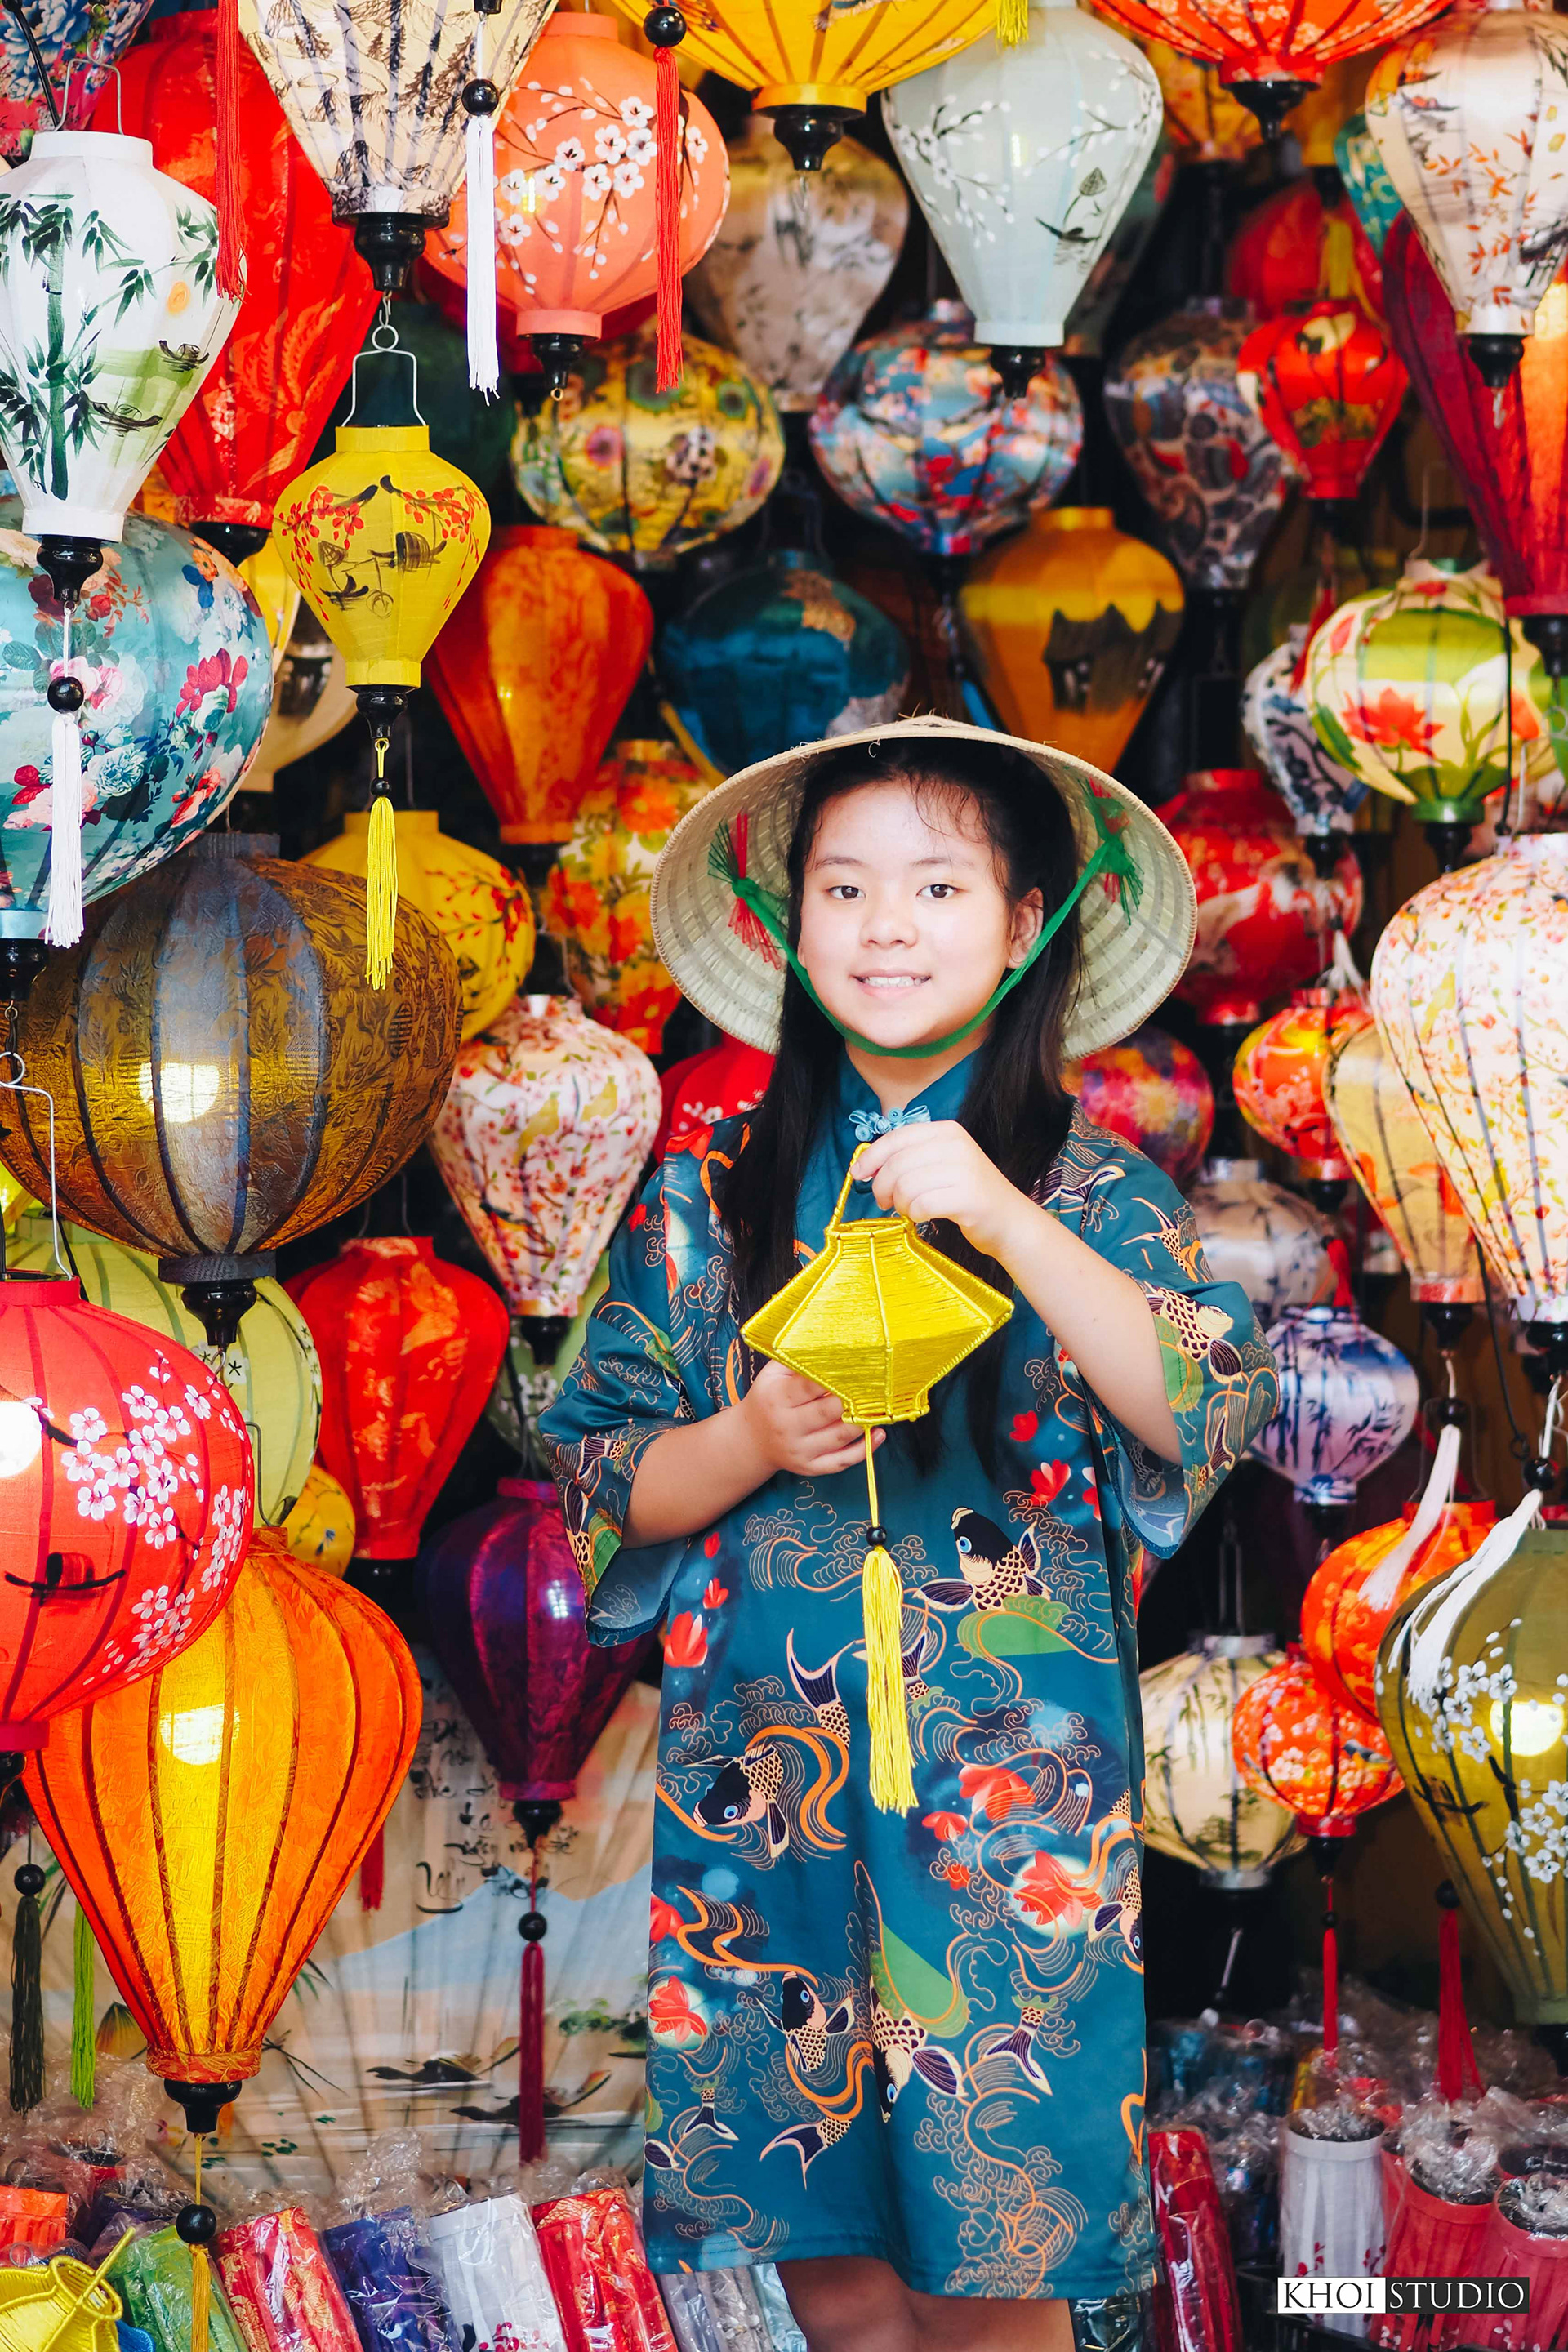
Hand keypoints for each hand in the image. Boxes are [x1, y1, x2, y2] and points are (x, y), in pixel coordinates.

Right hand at [738, 1360, 881, 1477]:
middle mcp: (785, 1426)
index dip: (837, 1377)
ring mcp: (799, 1450)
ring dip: (863, 1422)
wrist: (752, 1439)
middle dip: (852, 1399)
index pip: (811, 1385)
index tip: (858, 1367)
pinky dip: (865, 1450)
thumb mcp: (773, 1374)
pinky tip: (880, 1434)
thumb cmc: (768, 1398)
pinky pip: (842, 1461)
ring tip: (878, 1406)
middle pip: (828, 1412)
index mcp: (776, 1398)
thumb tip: (830, 1342)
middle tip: (874, 1386)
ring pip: (840, 1437)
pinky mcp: (810, 1467)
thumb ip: (797, 1358)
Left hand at [853, 1120, 1026, 1259]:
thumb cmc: (969, 1195)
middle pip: (896, 1164)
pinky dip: (915, 1214)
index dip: (871, 1156)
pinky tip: (923, 1216)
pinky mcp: (967, 1198)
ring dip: (899, 1203)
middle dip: (881, 1187)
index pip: (897, 1137)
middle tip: (884, 1202)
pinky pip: (921, 1205)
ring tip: (908, 1209)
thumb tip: (865, 1166)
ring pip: (905, 1186)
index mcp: (948, 1131)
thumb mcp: (942, 1164)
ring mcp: (964, 1170)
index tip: (858, 1174)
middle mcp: (957, 1145)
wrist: (1011, 1221)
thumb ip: (910, 1158)